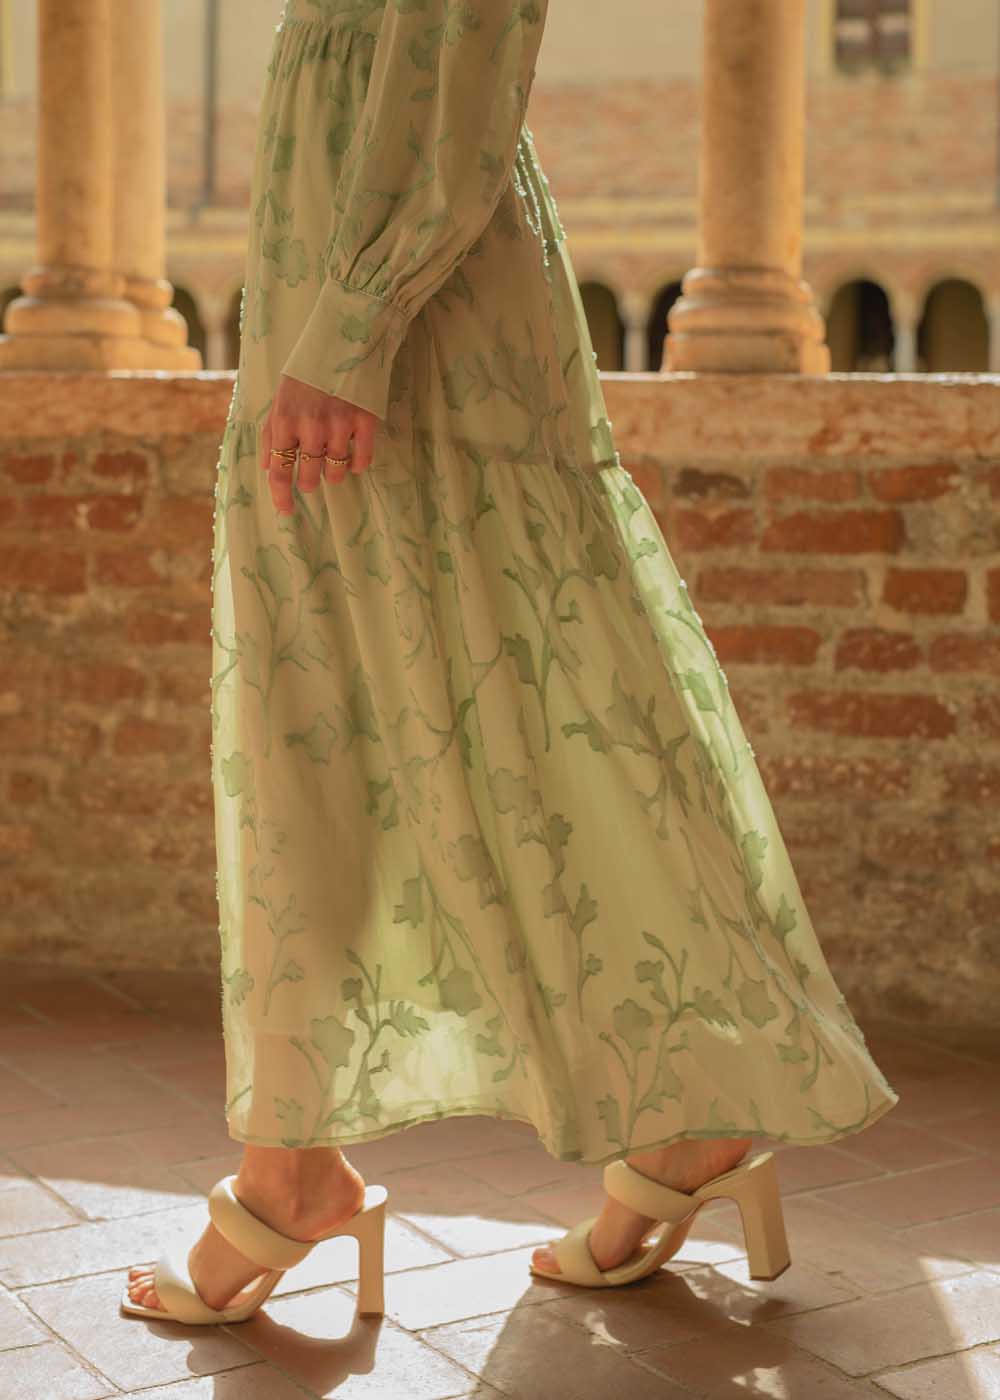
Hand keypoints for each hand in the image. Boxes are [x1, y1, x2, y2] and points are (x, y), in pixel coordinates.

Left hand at [260, 374, 377, 516]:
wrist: (342, 342)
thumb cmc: (306, 376)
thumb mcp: (280, 401)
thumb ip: (271, 436)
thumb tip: (267, 469)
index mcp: (284, 422)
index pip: (279, 471)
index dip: (281, 496)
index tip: (287, 511)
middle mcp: (310, 427)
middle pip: (309, 478)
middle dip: (310, 480)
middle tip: (313, 471)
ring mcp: (339, 426)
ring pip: (336, 473)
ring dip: (334, 473)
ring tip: (333, 458)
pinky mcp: (364, 422)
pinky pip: (361, 462)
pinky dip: (357, 465)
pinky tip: (352, 454)